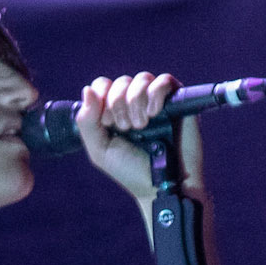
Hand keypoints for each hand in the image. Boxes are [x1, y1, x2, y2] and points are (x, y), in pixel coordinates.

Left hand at [75, 72, 205, 202]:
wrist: (162, 186)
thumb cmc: (131, 170)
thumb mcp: (100, 149)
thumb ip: (87, 122)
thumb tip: (87, 90)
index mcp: (114, 111)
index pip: (102, 85)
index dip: (101, 97)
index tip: (107, 123)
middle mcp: (135, 103)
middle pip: (121, 81)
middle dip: (118, 103)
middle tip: (127, 128)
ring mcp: (157, 101)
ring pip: (142, 78)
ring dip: (136, 100)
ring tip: (141, 125)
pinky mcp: (178, 102)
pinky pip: (165, 81)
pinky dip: (156, 93)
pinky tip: (154, 113)